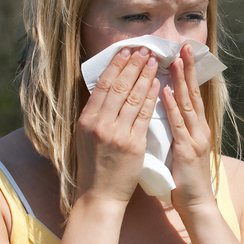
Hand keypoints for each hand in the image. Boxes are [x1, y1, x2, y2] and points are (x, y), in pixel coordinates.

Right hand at [74, 47, 159, 208]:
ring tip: (154, 61)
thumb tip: (104, 89)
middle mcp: (100, 124)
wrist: (100, 194)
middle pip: (118, 86)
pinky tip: (158, 85)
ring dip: (145, 76)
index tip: (125, 51)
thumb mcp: (86, 136)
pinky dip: (151, 97)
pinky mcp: (133, 144)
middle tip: (144, 49)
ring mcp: (117, 134)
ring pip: (133, 97)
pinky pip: (144, 115)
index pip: (102, 85)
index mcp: (87, 119)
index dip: (115, 65)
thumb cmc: (94, 165)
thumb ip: (95, 114)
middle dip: (133, 65)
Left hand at [162, 43, 216, 211]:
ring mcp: (195, 138)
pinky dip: (173, 107)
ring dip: (182, 81)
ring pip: (188, 104)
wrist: (197, 204)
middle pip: (194, 92)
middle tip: (185, 45)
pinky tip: (167, 92)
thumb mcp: (180, 148)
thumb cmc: (185, 178)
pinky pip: (179, 125)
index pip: (192, 94)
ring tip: (176, 60)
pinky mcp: (187, 150)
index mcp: (196, 128)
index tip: (182, 52)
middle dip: (188, 68)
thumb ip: (175, 130)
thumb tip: (162, 112)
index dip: (188, 73)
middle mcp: (199, 129)